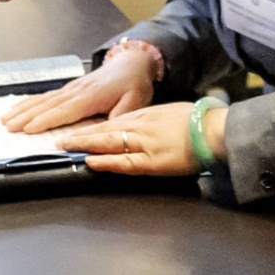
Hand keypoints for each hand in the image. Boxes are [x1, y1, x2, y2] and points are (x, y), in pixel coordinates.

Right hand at [0, 47, 158, 132]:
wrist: (132, 62)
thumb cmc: (134, 83)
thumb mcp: (135, 102)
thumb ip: (120, 118)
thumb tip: (106, 132)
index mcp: (91, 97)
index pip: (65, 111)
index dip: (46, 120)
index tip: (29, 128)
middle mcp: (76, 92)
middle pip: (47, 105)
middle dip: (26, 116)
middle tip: (8, 126)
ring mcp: (71, 89)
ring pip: (43, 100)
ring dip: (23, 109)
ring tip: (6, 119)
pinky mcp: (69, 89)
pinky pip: (46, 96)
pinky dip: (30, 102)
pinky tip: (18, 107)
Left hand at [50, 100, 223, 176]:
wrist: (215, 129)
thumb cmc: (197, 122)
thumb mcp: (168, 114)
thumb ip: (150, 120)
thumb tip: (136, 128)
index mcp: (145, 115)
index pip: (110, 121)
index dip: (90, 126)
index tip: (72, 129)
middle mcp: (140, 126)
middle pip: (104, 130)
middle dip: (80, 135)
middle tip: (58, 138)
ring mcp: (145, 142)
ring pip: (109, 142)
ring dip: (85, 145)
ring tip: (65, 147)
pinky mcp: (153, 160)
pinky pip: (124, 161)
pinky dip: (106, 161)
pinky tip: (91, 161)